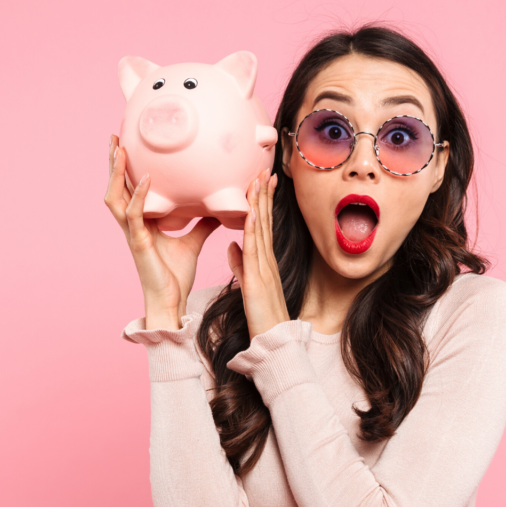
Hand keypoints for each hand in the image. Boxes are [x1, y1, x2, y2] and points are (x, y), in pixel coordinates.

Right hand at [104, 135, 221, 328]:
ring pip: (115, 197)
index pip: (128, 190)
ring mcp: (132, 233)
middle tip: (114, 137)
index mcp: (141, 223)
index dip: (124, 169)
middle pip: (115, 188)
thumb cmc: (176, 276)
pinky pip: (134, 214)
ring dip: (116, 173)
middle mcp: (132, 226)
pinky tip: (146, 179)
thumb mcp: (193, 241)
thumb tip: (218, 208)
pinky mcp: (138, 243)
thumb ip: (201, 223)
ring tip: (119, 149)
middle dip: (113, 163)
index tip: (127, 145)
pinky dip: (138, 195)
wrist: (172, 301)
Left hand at [227, 168, 290, 340]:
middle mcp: (266, 259)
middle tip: (265, 169)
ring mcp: (264, 266)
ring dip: (260, 202)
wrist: (273, 336)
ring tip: (259, 180)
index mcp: (263, 260)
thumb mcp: (247, 284)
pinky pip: (254, 248)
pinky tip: (250, 211)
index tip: (261, 180)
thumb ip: (240, 263)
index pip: (261, 224)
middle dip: (264, 193)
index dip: (261, 201)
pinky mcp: (257, 277)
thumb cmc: (262, 314)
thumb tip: (232, 246)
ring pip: (260, 228)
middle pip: (264, 220)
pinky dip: (252, 227)